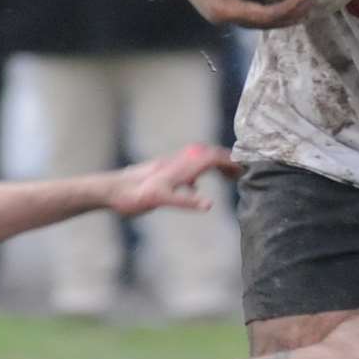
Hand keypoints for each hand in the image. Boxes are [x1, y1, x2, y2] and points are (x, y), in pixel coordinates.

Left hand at [105, 144, 242, 215]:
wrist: (111, 191)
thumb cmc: (134, 195)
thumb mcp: (161, 200)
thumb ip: (186, 200)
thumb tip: (210, 203)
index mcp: (182, 166)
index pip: (213, 157)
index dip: (232, 161)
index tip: (247, 169)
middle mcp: (178, 162)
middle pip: (209, 155)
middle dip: (228, 161)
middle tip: (243, 172)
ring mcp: (170, 166)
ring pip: (198, 160)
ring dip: (215, 164)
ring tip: (227, 176)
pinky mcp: (163, 172)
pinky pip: (187, 167)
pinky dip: (200, 171)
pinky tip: (194, 186)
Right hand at [158, 0, 312, 28]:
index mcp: (226, 10)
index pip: (264, 16)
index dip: (286, 9)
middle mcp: (223, 18)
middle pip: (262, 24)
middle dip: (288, 17)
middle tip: (311, 7)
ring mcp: (221, 15)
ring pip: (256, 21)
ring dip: (279, 17)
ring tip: (300, 9)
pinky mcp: (220, 8)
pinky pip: (248, 14)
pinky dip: (266, 11)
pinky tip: (279, 5)